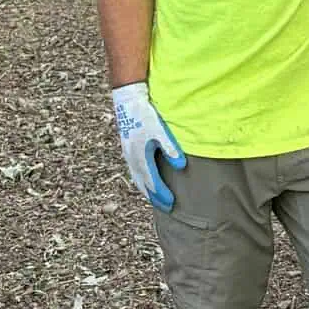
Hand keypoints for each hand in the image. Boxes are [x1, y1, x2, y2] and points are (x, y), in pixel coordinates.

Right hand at [111, 82, 185, 211]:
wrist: (127, 101)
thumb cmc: (145, 114)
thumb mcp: (160, 130)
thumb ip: (170, 148)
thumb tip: (181, 166)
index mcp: (141, 157)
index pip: (153, 182)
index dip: (162, 195)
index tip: (172, 204)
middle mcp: (133, 159)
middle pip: (144, 184)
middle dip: (155, 197)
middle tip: (166, 207)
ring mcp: (129, 154)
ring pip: (138, 178)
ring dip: (147, 189)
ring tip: (155, 198)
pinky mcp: (128, 148)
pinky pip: (135, 170)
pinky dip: (141, 179)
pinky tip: (146, 179)